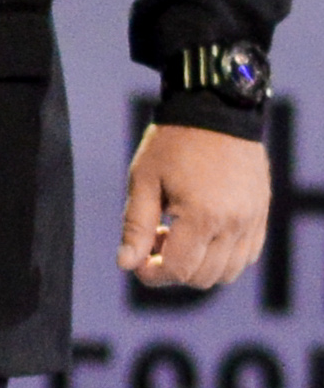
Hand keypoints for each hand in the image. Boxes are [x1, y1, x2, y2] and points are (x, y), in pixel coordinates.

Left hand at [119, 122, 269, 289]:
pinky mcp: (261, 211)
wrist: (217, 110)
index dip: (151, 274)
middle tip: (156, 241)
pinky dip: (223, 257)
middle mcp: (235, 221)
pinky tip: (202, 234)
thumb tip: (126, 264)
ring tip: (180, 236)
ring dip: (199, 267)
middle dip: (172, 270)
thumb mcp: (144, 181)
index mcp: (203, 215)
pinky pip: (247, 254)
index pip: (177, 270)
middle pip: (202, 277)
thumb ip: (136, 226)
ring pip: (228, 272)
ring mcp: (253, 218)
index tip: (136, 260)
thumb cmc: (173, 143)